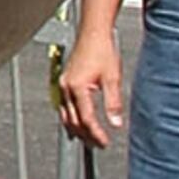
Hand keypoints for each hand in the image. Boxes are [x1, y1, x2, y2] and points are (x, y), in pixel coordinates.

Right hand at [53, 22, 125, 147]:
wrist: (93, 33)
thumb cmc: (102, 50)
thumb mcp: (112, 78)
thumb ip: (113, 103)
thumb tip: (116, 122)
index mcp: (77, 87)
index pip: (86, 119)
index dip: (96, 133)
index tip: (104, 142)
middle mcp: (66, 87)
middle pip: (73, 121)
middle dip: (86, 136)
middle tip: (98, 145)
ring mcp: (63, 85)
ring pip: (66, 115)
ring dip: (77, 129)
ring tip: (89, 139)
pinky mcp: (64, 82)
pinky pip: (64, 107)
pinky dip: (71, 118)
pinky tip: (79, 122)